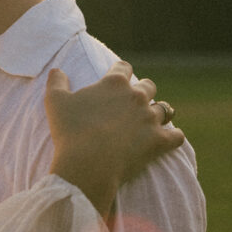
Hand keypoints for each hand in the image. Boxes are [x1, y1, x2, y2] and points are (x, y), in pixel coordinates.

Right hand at [45, 61, 185, 213]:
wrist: (87, 164)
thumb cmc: (70, 132)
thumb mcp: (55, 103)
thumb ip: (56, 83)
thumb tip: (56, 70)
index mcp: (114, 83)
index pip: (123, 67)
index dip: (120, 70)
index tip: (118, 77)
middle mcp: (137, 96)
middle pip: (148, 85)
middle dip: (143, 91)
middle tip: (135, 102)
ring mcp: (150, 118)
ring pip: (164, 109)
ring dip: (158, 114)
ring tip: (151, 122)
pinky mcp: (159, 141)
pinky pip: (176, 136)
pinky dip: (173, 137)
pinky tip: (170, 139)